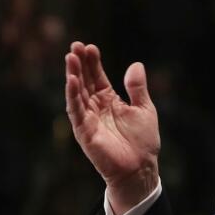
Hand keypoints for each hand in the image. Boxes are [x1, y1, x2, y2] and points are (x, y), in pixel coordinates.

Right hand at [64, 42, 159, 214]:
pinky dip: (72, 96)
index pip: (97, 77)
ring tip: (71, 57)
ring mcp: (88, 119)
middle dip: (79, 64)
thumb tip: (136, 64)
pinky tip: (71, 80)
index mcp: (109, 101)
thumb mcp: (144, 108)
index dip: (93, 62)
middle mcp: (96, 108)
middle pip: (85, 81)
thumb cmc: (143, 142)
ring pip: (77, 93)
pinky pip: (76, 111)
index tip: (90, 47)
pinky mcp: (84, 131)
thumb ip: (137, 88)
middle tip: (75, 46)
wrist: (141, 168)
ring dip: (73, 75)